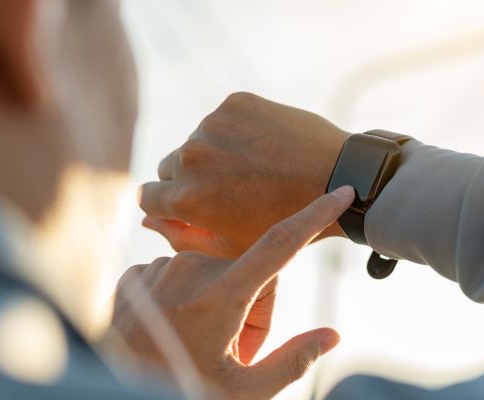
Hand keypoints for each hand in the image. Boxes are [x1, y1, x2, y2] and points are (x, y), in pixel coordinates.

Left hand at [112, 187, 354, 399]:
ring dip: (220, 304)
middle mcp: (189, 270)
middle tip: (237, 352)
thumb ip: (291, 360)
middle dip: (254, 308)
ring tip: (203, 345)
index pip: (280, 243)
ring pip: (215, 274)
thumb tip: (333, 335)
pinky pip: (180, 277)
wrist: (110, 391)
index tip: (342, 191)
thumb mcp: (242, 393)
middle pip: (250, 273)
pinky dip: (187, 301)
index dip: (315, 215)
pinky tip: (175, 332)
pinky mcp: (137, 275)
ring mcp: (159, 270)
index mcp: (221, 294)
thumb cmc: (178, 391)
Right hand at [139, 92, 348, 256]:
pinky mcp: (235, 103)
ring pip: (197, 141)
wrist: (336, 177)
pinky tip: (264, 147)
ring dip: (215, 153)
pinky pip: (222, 119)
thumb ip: (183, 236)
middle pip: (169, 167)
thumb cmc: (286, 221)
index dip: (168, 203)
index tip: (189, 204)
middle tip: (230, 188)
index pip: (147, 196)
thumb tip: (147, 219)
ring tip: (254, 168)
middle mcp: (191, 158)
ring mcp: (213, 126)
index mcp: (186, 198)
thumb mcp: (232, 245)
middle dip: (190, 178)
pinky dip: (236, 131)